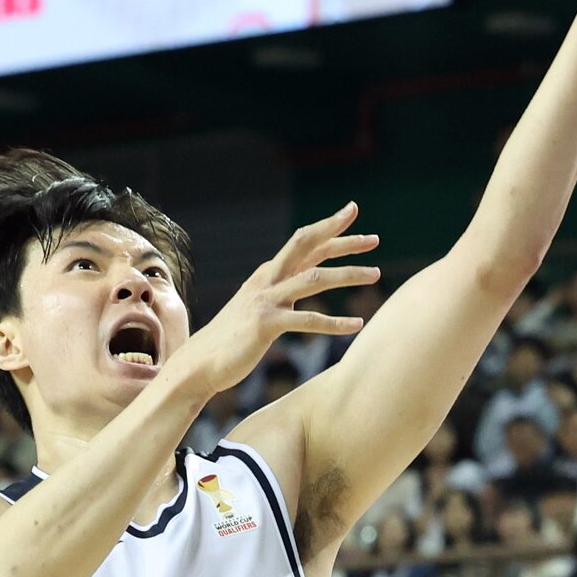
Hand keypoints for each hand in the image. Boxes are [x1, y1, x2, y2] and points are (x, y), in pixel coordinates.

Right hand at [171, 204, 379, 399]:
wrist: (200, 363)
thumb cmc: (232, 339)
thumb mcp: (256, 308)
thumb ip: (277, 293)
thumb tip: (296, 285)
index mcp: (267, 274)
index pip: (303, 243)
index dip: (329, 228)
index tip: (353, 212)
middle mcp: (267, 280)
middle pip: (309, 248)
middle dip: (342, 240)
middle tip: (374, 239)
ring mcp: (266, 300)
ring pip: (314, 278)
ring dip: (348, 274)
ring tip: (376, 275)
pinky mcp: (266, 325)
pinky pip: (308, 320)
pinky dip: (335, 323)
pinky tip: (356, 325)